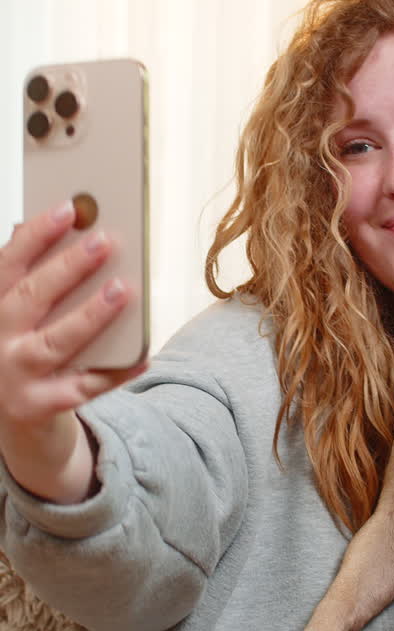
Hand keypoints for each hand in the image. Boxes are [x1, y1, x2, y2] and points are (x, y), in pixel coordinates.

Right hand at [0, 201, 145, 500]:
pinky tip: (143, 356)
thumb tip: (79, 234)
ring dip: (90, 315)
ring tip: (122, 290)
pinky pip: (84, 387)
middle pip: (32, 297)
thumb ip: (37, 280)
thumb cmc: (24, 352)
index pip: (8, 264)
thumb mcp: (19, 315)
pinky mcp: (39, 406)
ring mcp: (14, 376)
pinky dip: (115, 372)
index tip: (67, 209)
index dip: (36, 235)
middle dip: (68, 268)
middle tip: (104, 242)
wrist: (14, 421)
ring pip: (55, 341)